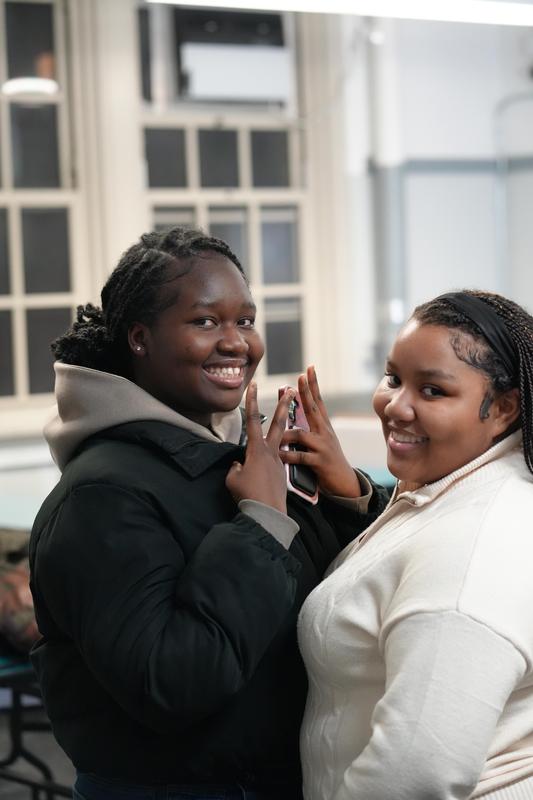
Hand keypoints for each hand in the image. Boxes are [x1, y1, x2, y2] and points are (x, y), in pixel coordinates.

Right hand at [226, 381, 294, 513]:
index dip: (251, 401)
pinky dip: (266, 465)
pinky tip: (260, 480)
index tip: (253, 385)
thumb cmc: (247, 495)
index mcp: (257, 450)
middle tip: (292, 391)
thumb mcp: (233, 478)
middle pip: (279, 424)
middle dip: (284, 406)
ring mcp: (278, 463)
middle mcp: (271, 452)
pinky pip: (273, 464)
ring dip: (279, 434)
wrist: (267, 514)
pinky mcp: (281, 474)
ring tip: (276, 438)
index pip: (253, 420)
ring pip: (278, 443)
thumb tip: (239, 465)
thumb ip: (236, 466)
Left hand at [280, 366, 361, 497]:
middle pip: (313, 408)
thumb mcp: (320, 442)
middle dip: (306, 392)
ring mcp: (323, 446)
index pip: (318, 401)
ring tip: (273, 437)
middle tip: (300, 377)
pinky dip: (288, 456)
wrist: (345, 482)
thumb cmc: (327, 460)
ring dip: (286, 435)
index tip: (309, 368)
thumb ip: (306, 430)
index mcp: (323, 426)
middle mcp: (324, 432)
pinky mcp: (320, 462)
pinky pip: (300, 456)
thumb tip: (289, 419)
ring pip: (301, 435)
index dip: (313, 385)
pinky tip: (279, 456)